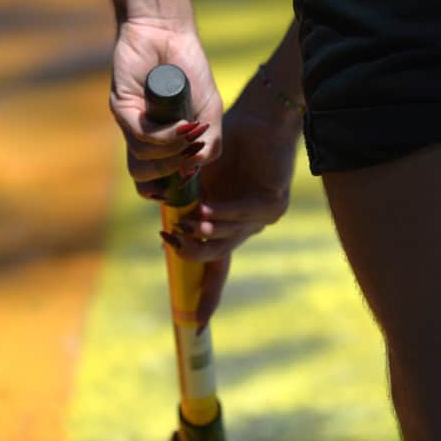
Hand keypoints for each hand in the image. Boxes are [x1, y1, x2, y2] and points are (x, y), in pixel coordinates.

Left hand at [108, 19, 222, 198]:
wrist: (169, 34)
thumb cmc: (190, 72)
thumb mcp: (211, 114)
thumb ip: (210, 144)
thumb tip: (194, 169)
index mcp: (158, 145)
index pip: (152, 184)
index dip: (167, 194)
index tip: (188, 189)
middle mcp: (140, 138)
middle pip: (144, 179)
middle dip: (171, 176)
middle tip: (191, 156)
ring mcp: (130, 124)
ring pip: (143, 160)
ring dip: (170, 154)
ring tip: (189, 135)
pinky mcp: (121, 107)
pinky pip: (140, 136)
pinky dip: (165, 136)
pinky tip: (183, 125)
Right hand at [166, 72, 301, 326]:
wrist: (256, 116)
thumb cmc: (222, 143)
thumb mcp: (194, 182)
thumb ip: (183, 209)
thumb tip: (166, 239)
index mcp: (225, 225)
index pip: (216, 269)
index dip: (207, 296)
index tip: (197, 324)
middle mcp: (244, 227)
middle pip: (216, 256)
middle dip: (192, 251)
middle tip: (171, 238)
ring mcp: (262, 219)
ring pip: (228, 237)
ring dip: (205, 232)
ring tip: (187, 221)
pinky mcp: (274, 205)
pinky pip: (243, 217)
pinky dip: (223, 213)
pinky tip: (206, 208)